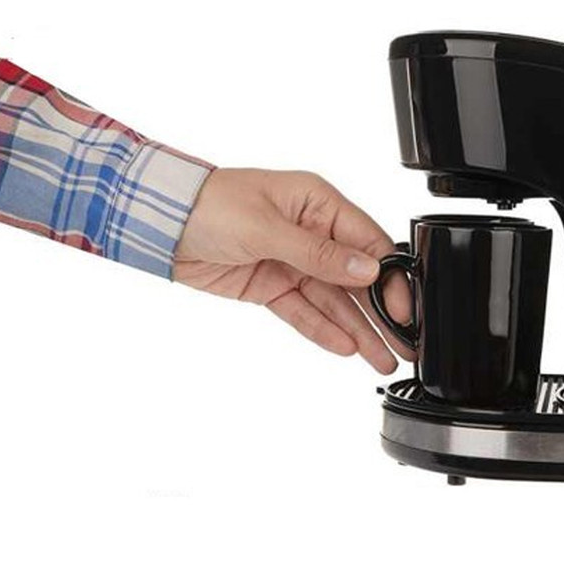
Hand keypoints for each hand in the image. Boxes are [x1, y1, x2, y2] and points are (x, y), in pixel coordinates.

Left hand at [174, 168, 413, 372]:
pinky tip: (346, 348)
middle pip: (355, 278)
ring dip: (358, 329)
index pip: (368, 243)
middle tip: (403, 344)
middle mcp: (311, 232)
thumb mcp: (267, 226)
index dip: (388, 278)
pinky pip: (304, 312)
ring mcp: (292, 262)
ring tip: (381, 359)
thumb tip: (366, 269)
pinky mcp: (272, 286)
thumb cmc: (210, 204)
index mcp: (318, 204)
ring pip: (333, 301)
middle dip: (380, 312)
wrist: (159, 224)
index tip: (404, 309)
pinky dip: (323, 330)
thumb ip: (318, 253)